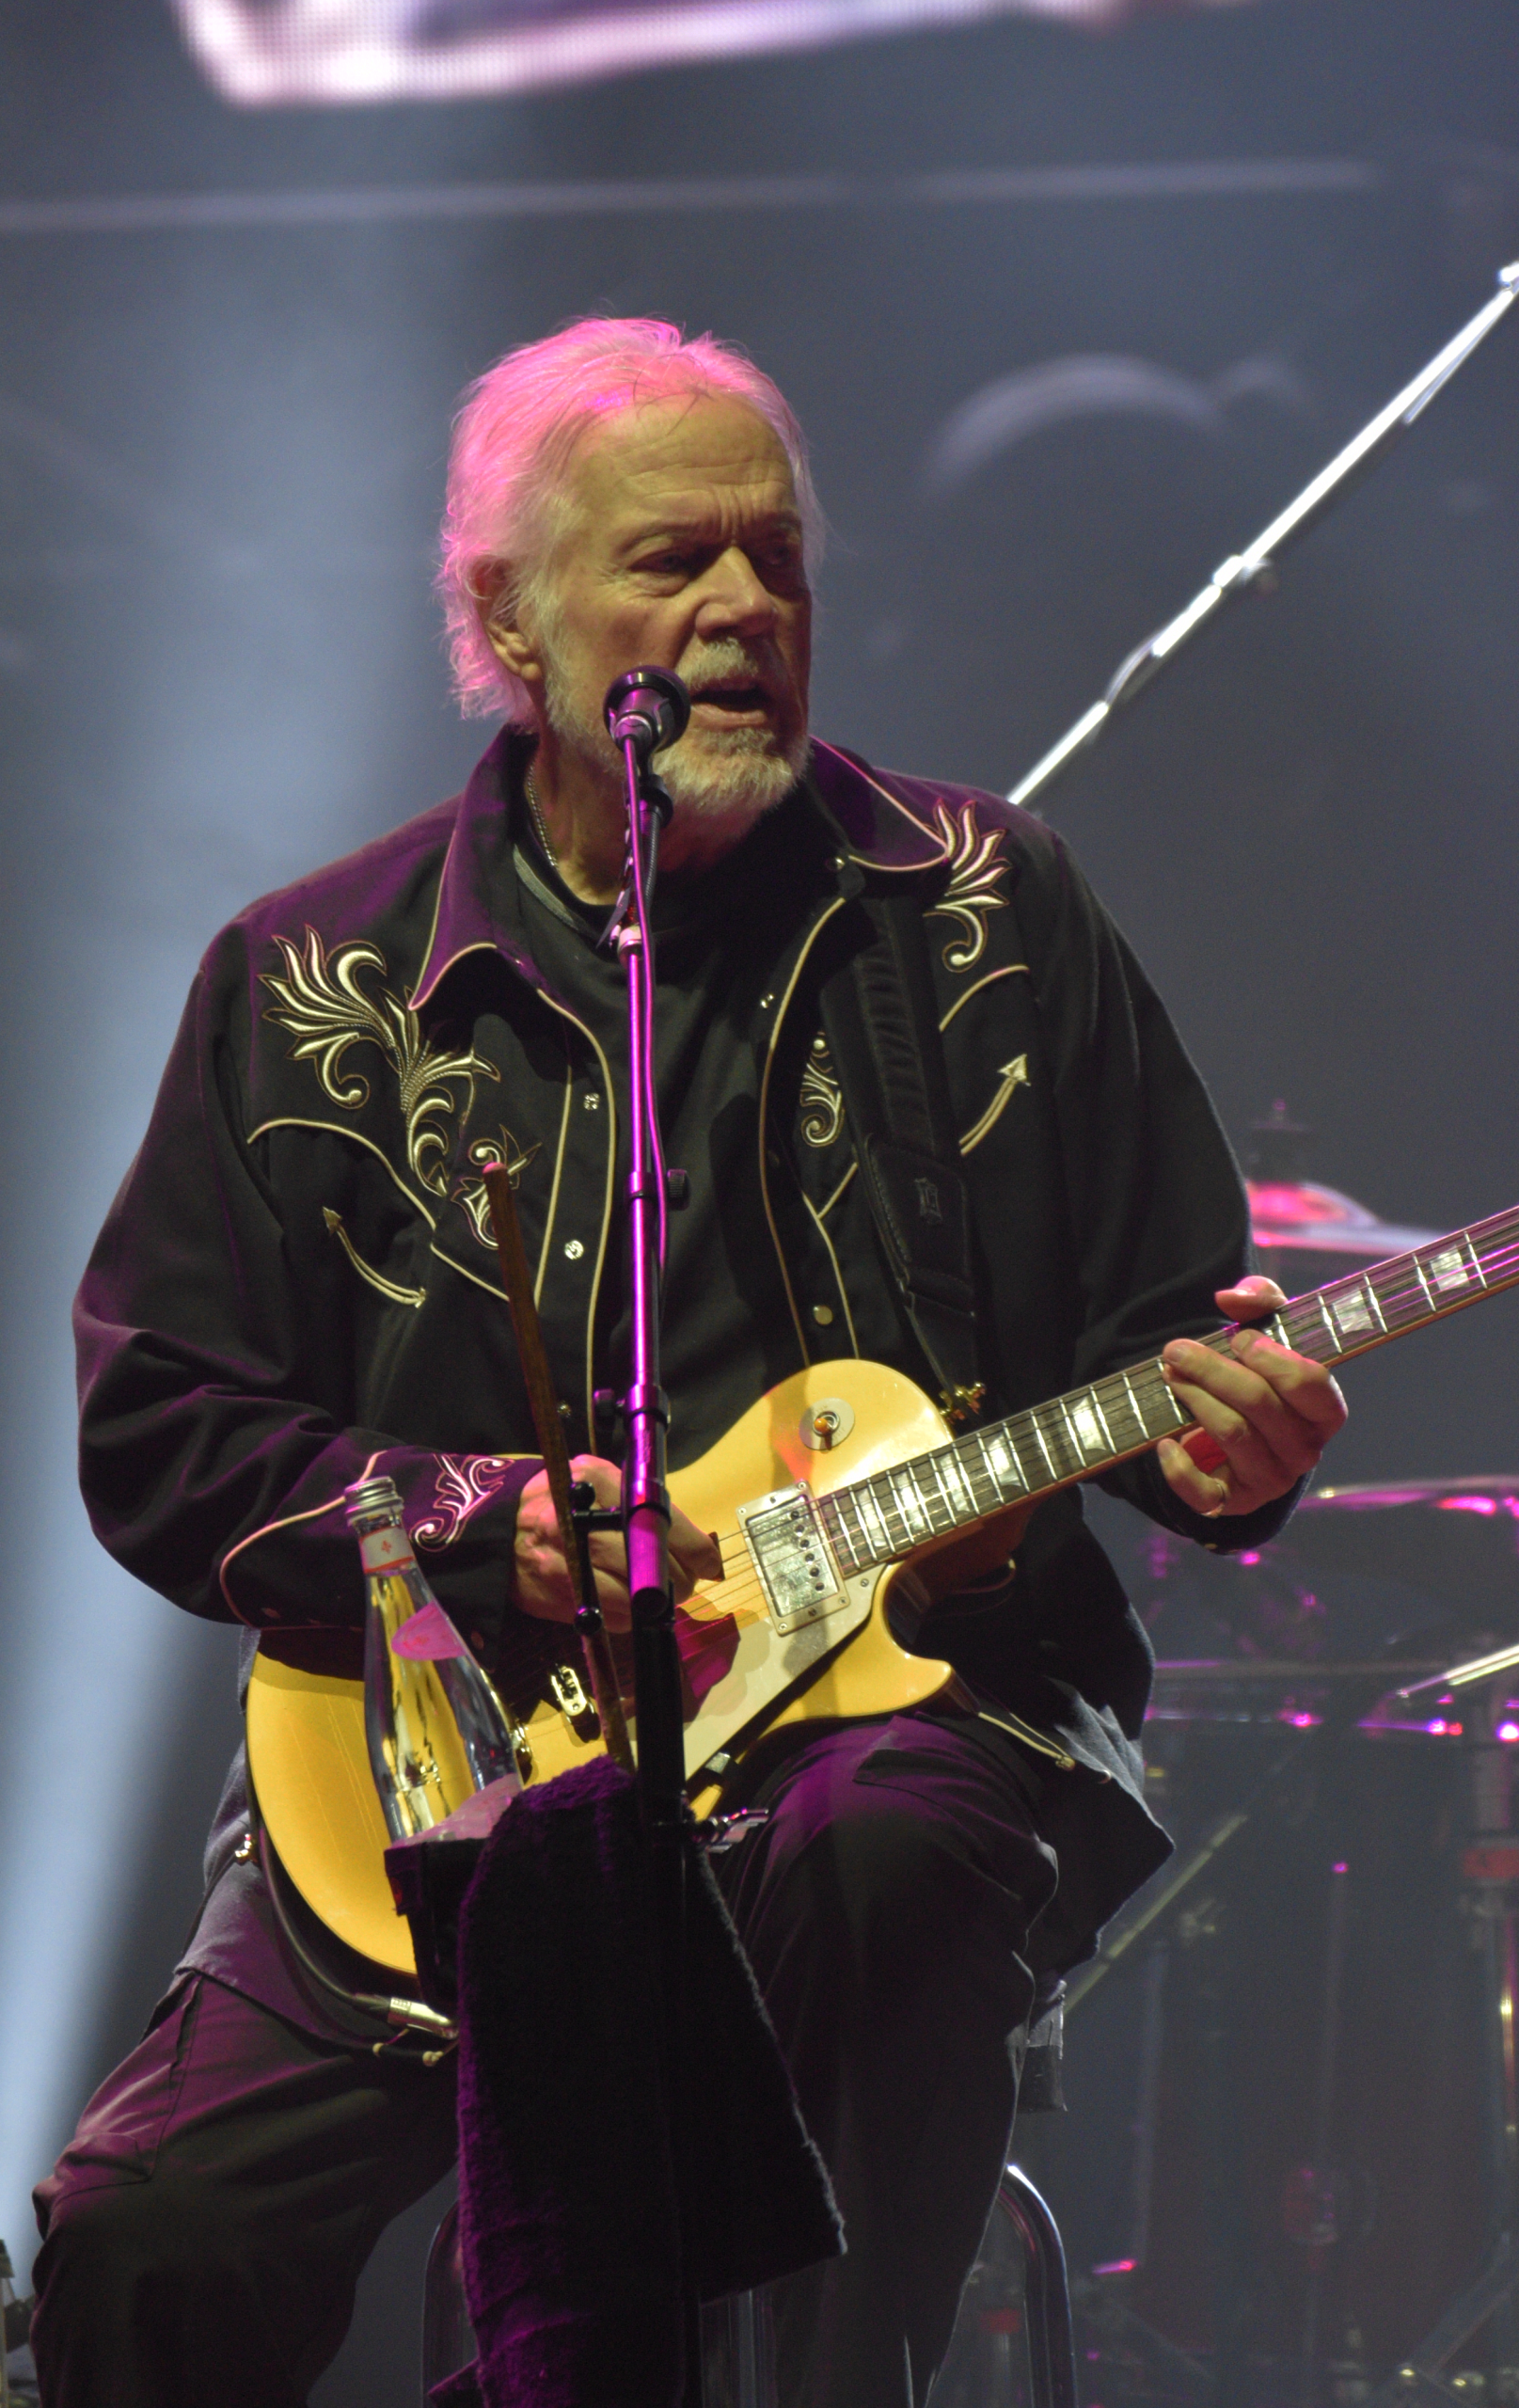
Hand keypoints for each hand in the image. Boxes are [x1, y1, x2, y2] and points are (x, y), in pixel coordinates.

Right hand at [512, 1454, 723, 1628]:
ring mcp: (566, 1561)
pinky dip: (628, 1615)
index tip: (707, 1562)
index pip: (665, 1524)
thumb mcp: (600, 1479)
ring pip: (637, 1599)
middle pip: (655, 1566)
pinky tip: (624, 1601)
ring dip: (657, 1604)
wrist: (496, 1526)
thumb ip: (644, 1504)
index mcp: (598, 1482)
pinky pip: (612, 1618)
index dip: (696, 1551)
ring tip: (654, 1593)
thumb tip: (697, 1546)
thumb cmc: (560, 1499)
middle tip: (682, 1580)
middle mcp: (581, 1522)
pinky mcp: (557, 1595)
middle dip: (680, 1580)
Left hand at [1157, 1276, 1346, 1520]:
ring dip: (1194, 1399)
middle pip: (1261, 1404)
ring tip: (1169, 1374)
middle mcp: (1304, 1450)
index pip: (1312, 1385)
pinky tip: (1164, 1443)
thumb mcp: (1267, 1333)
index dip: (1273, 1358)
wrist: (1236, 1436)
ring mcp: (1271, 1479)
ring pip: (1233, 1434)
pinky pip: (1207, 1494)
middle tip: (1177, 1350)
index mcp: (1324, 1412)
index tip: (1238, 1339)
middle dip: (1213, 1371)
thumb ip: (1260, 1303)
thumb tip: (1230, 1299)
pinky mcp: (1233, 1502)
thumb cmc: (1258, 1377)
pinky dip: (1179, 1470)